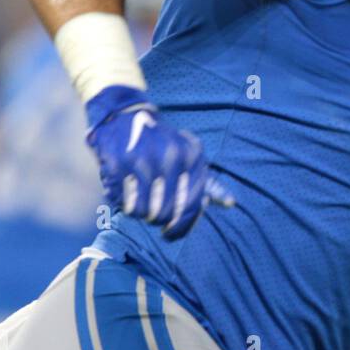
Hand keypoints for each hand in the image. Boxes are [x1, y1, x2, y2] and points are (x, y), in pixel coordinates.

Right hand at [85, 85, 233, 238]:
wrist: (124, 115)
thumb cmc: (162, 144)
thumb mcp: (188, 156)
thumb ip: (208, 182)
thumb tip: (230, 203)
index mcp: (193, 156)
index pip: (193, 205)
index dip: (181, 227)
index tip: (170, 233)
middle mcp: (171, 157)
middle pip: (167, 211)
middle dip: (159, 221)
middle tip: (153, 219)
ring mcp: (144, 159)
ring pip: (143, 210)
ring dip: (140, 214)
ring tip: (138, 208)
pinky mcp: (119, 162)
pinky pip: (121, 200)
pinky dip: (122, 203)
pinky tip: (123, 196)